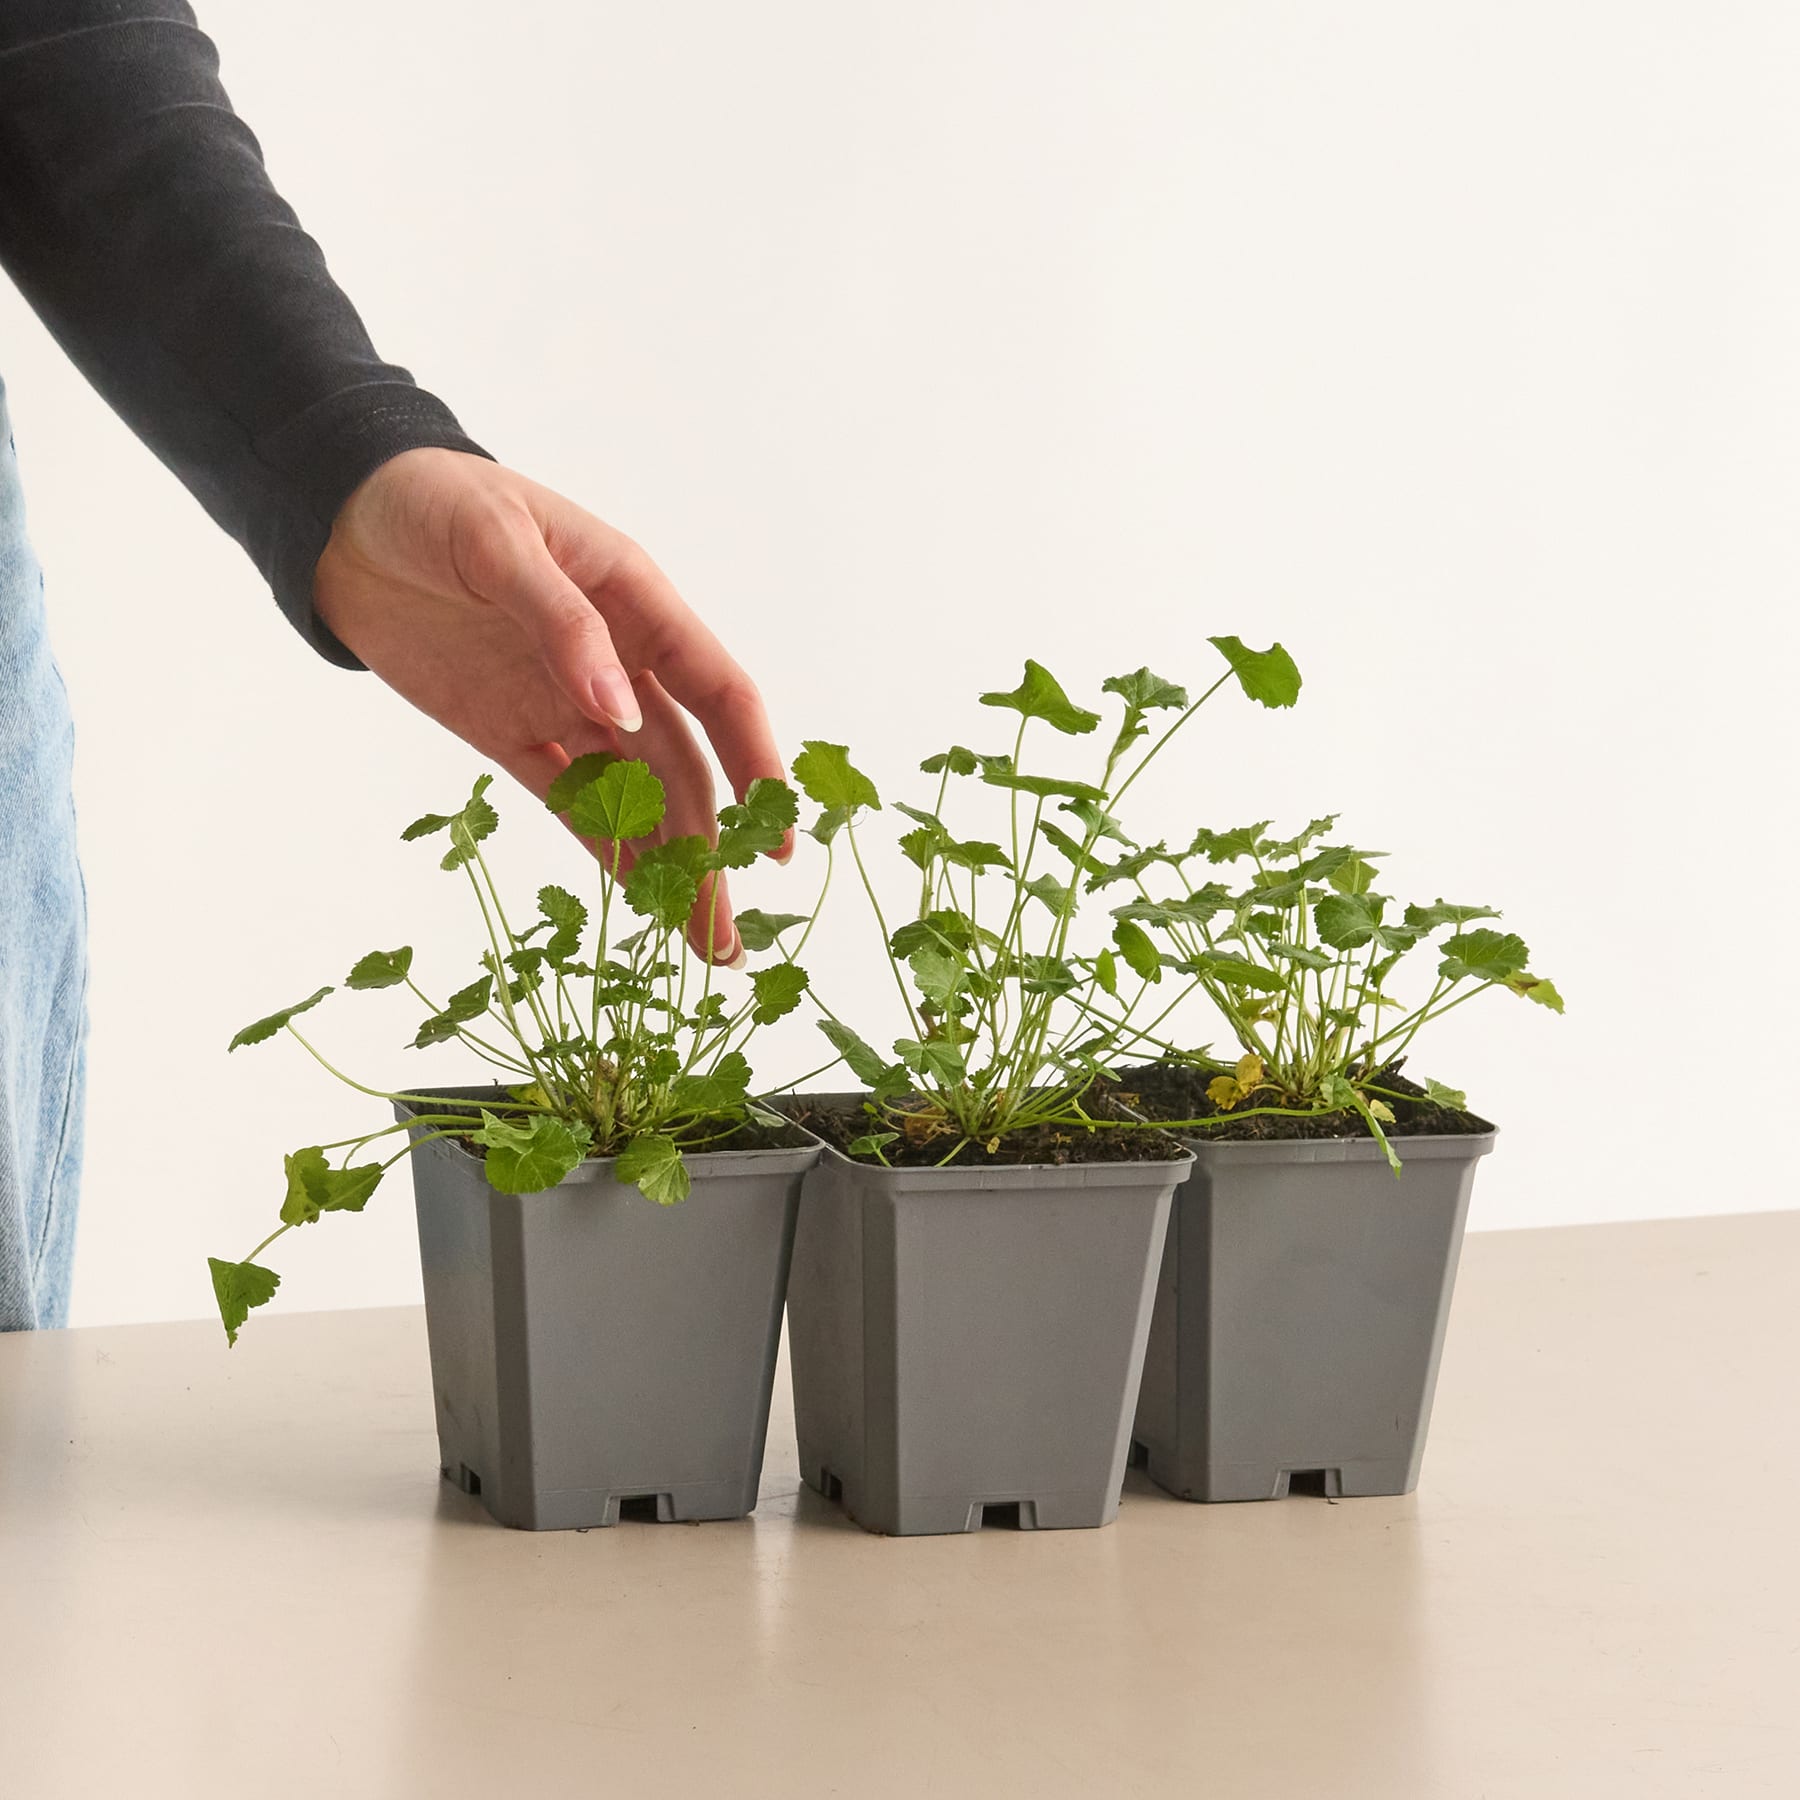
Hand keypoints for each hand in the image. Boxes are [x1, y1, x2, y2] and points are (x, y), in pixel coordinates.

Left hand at [313, 448, 788, 964]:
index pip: (719, 693)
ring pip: (635, 796)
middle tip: (726, 933)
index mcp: (637, 603)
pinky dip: (606, 849)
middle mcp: (619, 661)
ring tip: (697, 940)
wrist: (340, 515)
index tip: (775, 837)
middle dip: (711, 851)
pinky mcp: (511, 732)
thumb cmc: (430, 500)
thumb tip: (621, 709)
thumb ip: (562, 623)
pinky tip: (638, 900)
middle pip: (684, 768)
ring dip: (668, 865)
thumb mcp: (497, 542)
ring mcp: (566, 701)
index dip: (757, 763)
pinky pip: (570, 799)